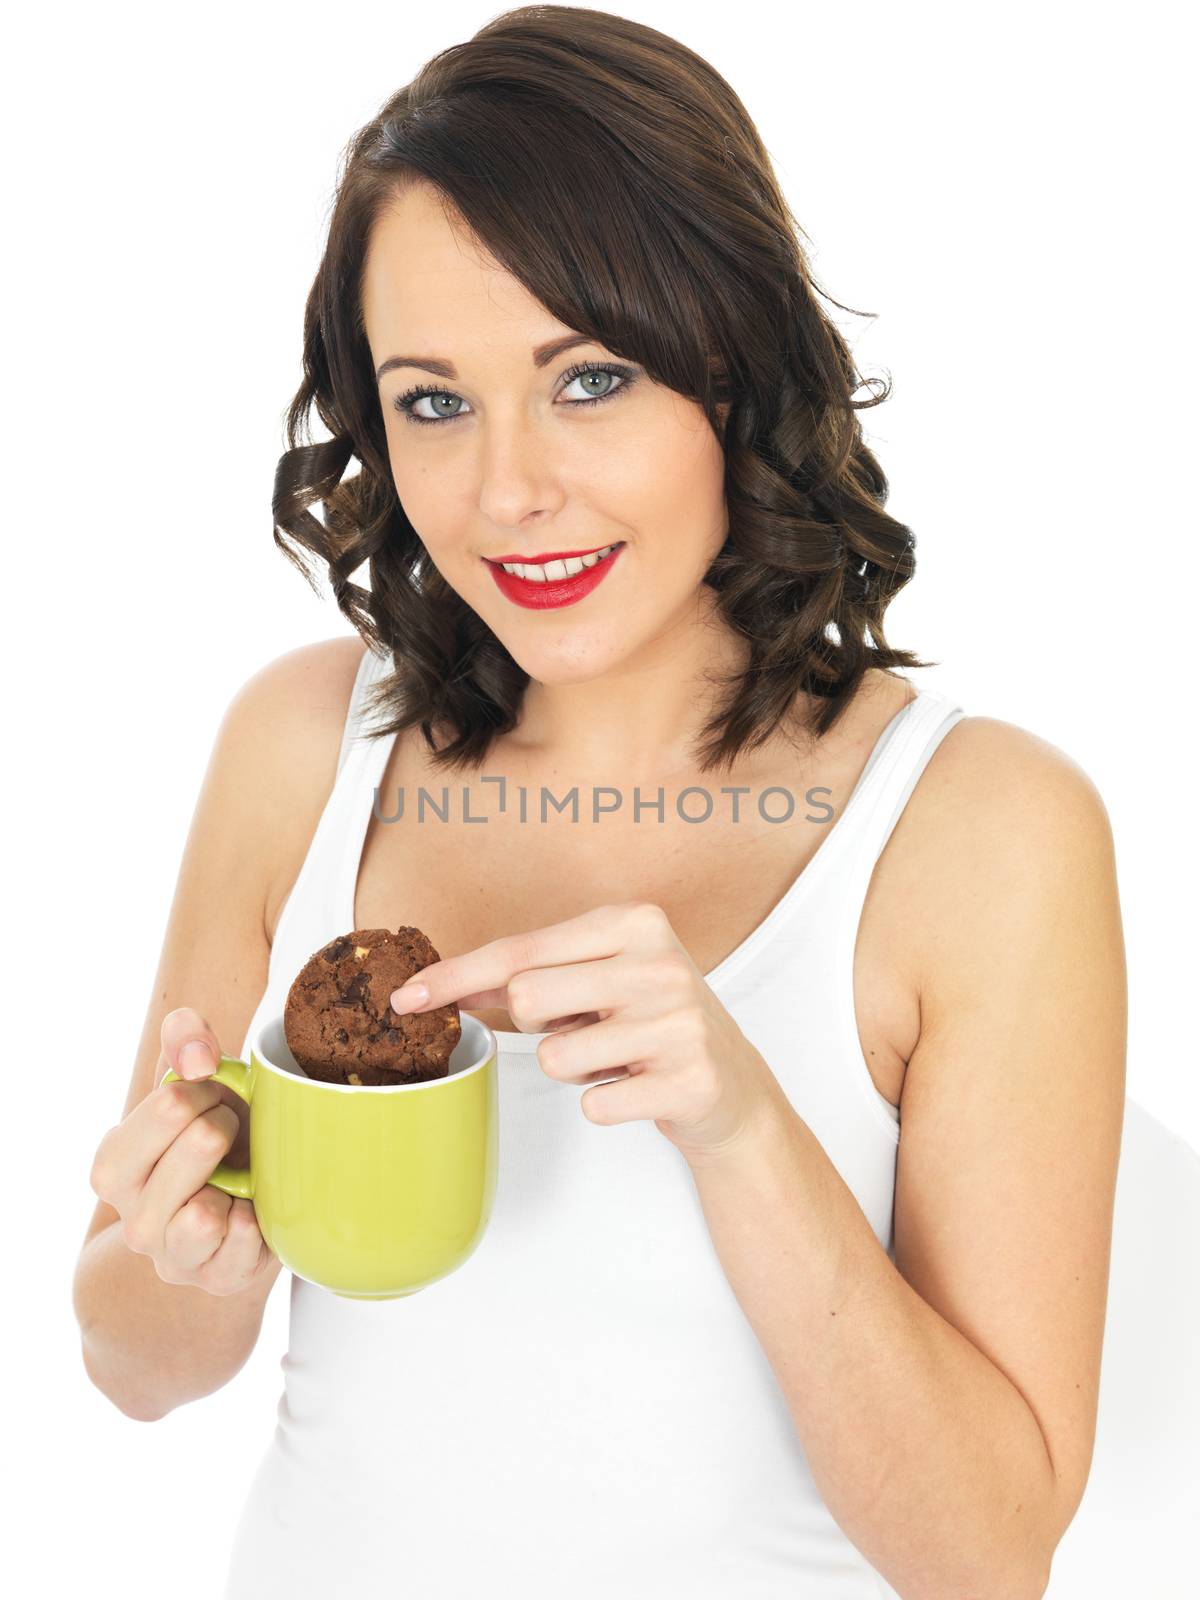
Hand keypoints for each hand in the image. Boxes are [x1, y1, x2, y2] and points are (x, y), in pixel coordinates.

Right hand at [88, 1007, 278, 1295]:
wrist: (244, 1200)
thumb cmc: (214, 1134)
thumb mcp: (195, 1079)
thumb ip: (184, 1040)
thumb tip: (197, 1057)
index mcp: (114, 1166)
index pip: (170, 1105)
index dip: (206, 1090)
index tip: (210, 1097)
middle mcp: (133, 1219)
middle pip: (198, 1145)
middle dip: (227, 1125)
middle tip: (227, 1133)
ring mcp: (173, 1257)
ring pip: (203, 1216)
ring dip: (238, 1180)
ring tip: (237, 1177)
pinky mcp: (217, 1280)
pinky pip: (243, 1245)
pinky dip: (259, 1220)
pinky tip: (252, 1210)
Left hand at [389, 901, 781, 1161]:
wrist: (734, 1086)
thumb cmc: (652, 1021)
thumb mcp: (599, 978)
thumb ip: (528, 975)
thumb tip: (443, 986)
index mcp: (635, 921)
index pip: (521, 949)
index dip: (456, 976)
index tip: (406, 996)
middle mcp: (660, 962)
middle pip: (528, 999)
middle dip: (541, 1026)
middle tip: (586, 1026)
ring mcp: (680, 1021)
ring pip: (557, 1058)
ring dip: (577, 1069)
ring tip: (619, 1057)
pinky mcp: (690, 1080)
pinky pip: (595, 1105)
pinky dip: (605, 1104)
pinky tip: (641, 1085)